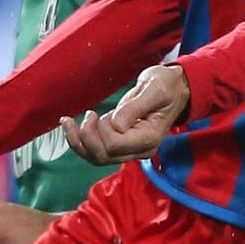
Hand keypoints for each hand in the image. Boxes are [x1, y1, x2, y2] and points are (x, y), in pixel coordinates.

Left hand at [60, 64, 189, 165]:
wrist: (175, 89)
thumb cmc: (166, 86)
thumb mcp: (154, 89)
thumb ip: (135, 107)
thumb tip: (116, 124)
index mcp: (149, 138)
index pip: (115, 145)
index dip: (103, 130)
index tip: (104, 112)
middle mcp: (140, 150)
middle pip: (103, 156)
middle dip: (86, 137)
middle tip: (88, 114)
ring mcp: (131, 150)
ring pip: (97, 157)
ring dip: (78, 142)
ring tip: (68, 122)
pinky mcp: (122, 145)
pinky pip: (98, 152)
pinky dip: (81, 142)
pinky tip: (72, 127)